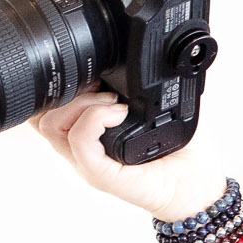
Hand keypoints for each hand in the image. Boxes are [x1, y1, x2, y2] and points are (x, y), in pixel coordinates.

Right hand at [29, 89, 231, 222]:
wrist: (199, 189)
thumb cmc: (182, 156)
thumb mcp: (160, 111)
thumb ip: (144, 86)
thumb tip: (151, 53)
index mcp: (90, 137)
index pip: (49, 109)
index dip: (62, 86)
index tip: (95, 75)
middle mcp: (83, 151)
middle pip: (43, 116)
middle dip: (70, 92)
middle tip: (108, 91)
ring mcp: (89, 164)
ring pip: (53, 126)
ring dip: (81, 103)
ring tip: (114, 104)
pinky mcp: (102, 175)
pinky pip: (79, 141)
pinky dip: (94, 119)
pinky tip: (119, 113)